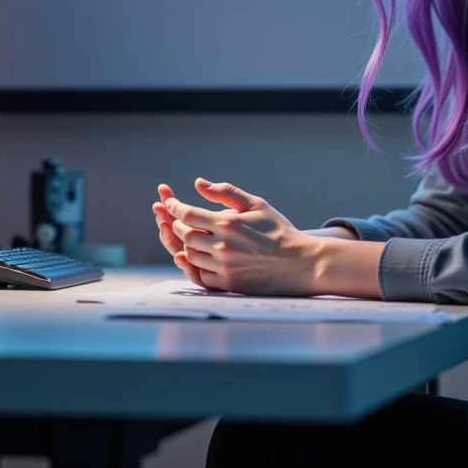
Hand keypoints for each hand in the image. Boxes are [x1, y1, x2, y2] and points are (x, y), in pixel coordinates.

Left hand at [159, 179, 319, 294]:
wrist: (299, 263)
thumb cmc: (278, 230)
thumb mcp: (256, 204)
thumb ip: (226, 193)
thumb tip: (199, 183)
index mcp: (229, 223)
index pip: (188, 214)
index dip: (174, 207)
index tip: (168, 202)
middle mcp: (223, 246)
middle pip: (185, 235)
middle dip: (177, 225)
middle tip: (178, 220)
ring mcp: (225, 267)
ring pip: (190, 256)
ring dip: (185, 245)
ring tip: (190, 237)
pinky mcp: (229, 284)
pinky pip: (201, 276)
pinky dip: (197, 266)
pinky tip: (201, 257)